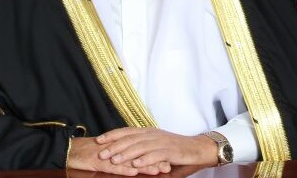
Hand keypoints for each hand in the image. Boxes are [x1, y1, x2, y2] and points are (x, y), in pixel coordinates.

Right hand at [67, 136, 168, 175]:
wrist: (70, 150)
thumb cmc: (89, 153)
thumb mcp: (107, 153)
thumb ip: (121, 155)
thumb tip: (135, 161)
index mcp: (119, 144)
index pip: (139, 148)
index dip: (153, 153)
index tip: (167, 158)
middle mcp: (115, 147)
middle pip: (138, 153)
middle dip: (153, 159)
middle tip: (168, 164)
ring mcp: (108, 154)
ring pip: (129, 160)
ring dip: (144, 165)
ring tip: (158, 169)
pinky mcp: (99, 161)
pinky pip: (113, 166)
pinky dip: (124, 169)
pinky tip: (134, 172)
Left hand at [95, 127, 217, 169]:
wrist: (197, 149)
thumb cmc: (176, 150)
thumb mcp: (157, 146)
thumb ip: (143, 148)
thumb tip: (125, 153)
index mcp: (148, 132)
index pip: (127, 131)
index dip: (112, 135)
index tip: (99, 140)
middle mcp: (153, 135)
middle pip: (130, 139)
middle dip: (114, 146)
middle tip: (101, 153)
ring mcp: (161, 142)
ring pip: (140, 147)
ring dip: (126, 154)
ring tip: (114, 160)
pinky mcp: (170, 151)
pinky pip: (155, 155)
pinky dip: (145, 160)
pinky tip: (136, 165)